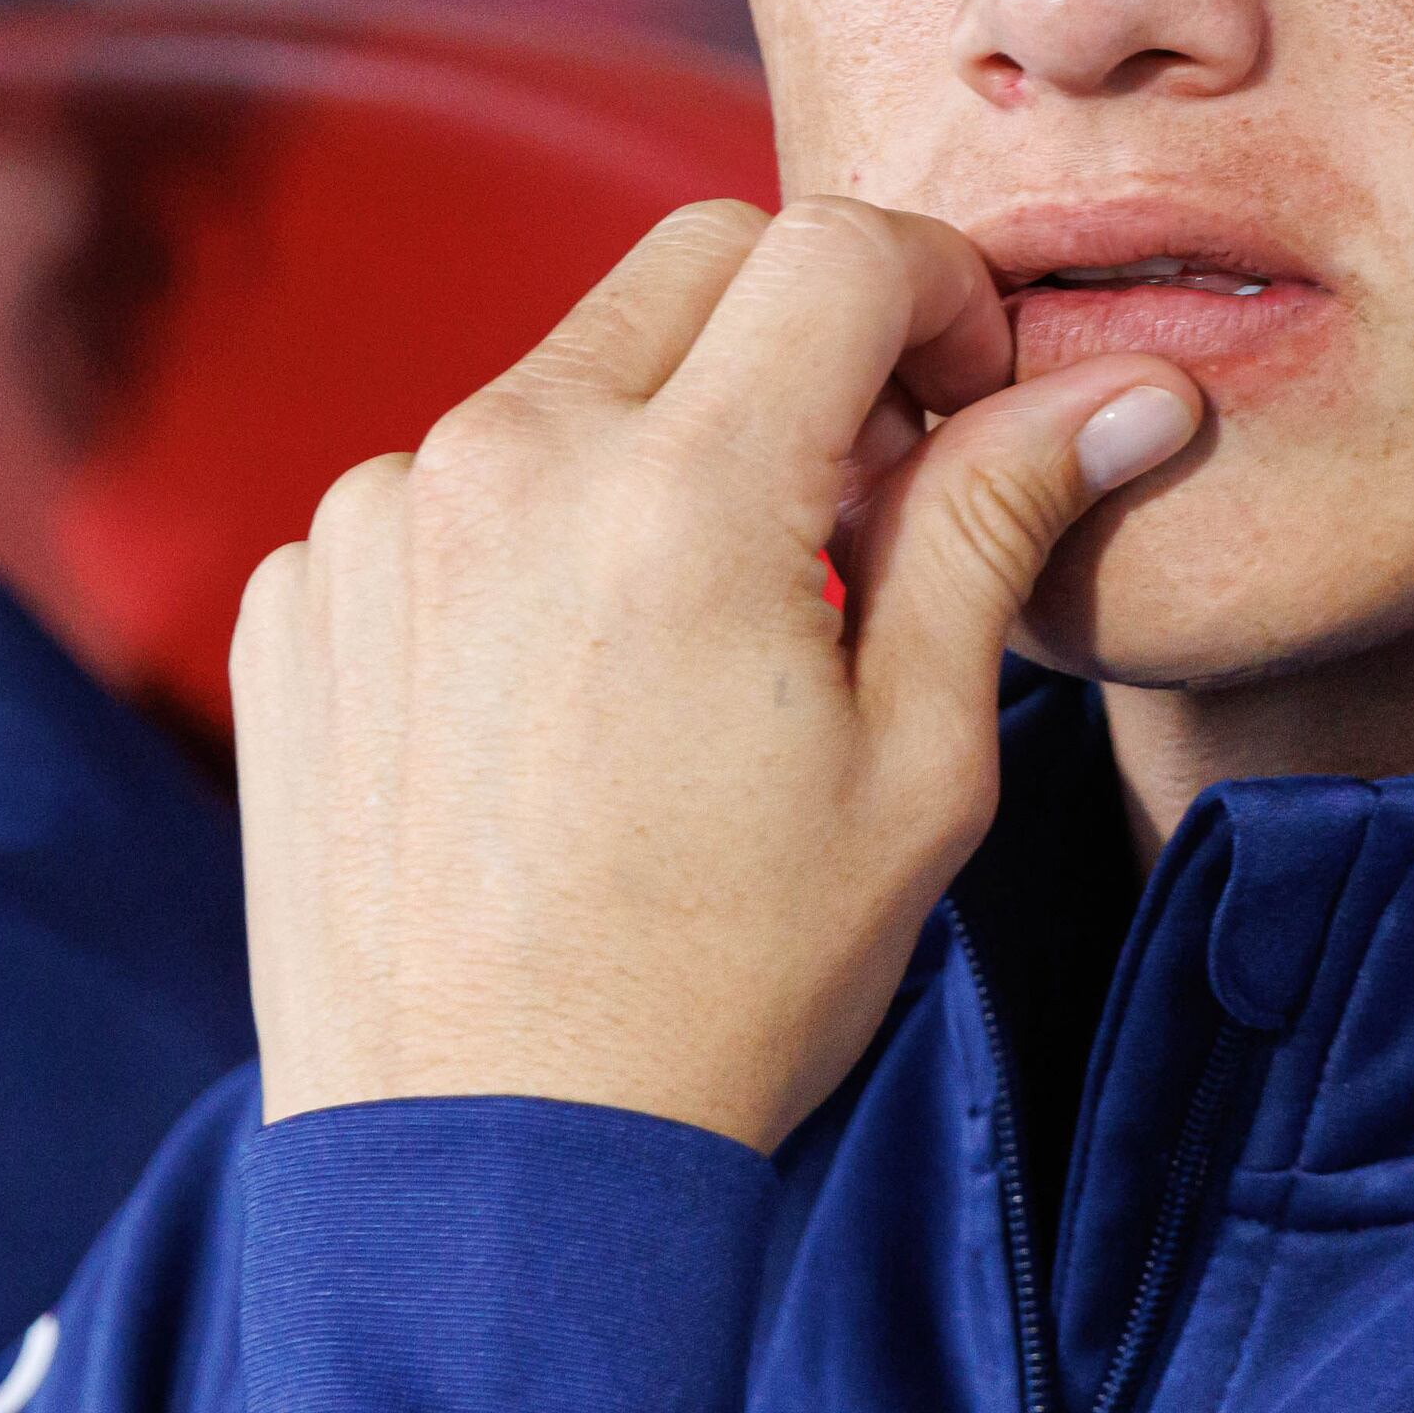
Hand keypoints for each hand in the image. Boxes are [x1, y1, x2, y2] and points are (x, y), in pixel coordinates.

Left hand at [231, 198, 1204, 1149]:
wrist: (490, 1165)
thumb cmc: (726, 986)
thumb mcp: (916, 764)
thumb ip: (995, 528)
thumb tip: (1117, 390)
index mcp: (676, 494)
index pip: (835, 247)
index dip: (937, 296)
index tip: (966, 397)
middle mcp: (499, 466)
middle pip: (692, 268)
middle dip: (804, 336)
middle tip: (865, 495)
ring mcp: (371, 525)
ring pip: (562, 379)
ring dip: (656, 445)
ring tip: (701, 636)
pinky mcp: (297, 596)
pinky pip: (441, 489)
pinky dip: (526, 540)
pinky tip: (566, 696)